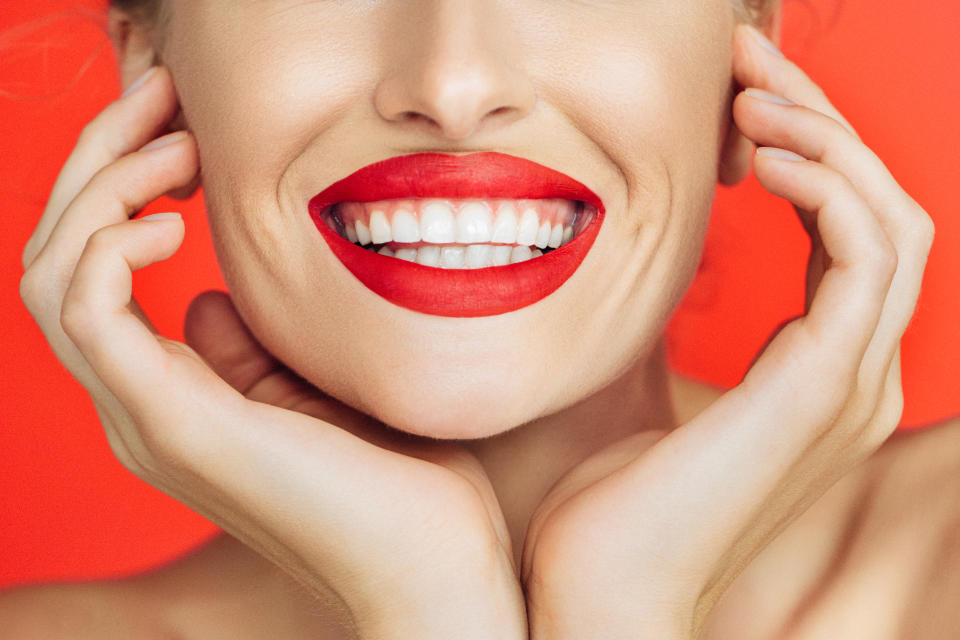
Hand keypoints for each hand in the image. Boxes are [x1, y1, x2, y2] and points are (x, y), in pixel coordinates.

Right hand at [19, 67, 525, 639]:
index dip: (119, 190)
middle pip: (57, 260)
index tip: (178, 134)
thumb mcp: (309, 389)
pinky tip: (173, 219)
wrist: (431, 565)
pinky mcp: (173, 423)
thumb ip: (245, 349)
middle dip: (97, 164)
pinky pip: (85, 313)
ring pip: (52, 276)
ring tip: (172, 148)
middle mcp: (140, 406)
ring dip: (99, 188)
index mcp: (172, 396)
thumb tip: (204, 295)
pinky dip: (108, 244)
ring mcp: (147, 417)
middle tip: (156, 102)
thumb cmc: (394, 478)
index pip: (94, 275)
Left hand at [519, 23, 934, 638]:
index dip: (807, 147)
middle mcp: (850, 375)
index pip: (848, 229)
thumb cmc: (608, 502)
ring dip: (827, 140)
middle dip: (823, 119)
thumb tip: (642, 249)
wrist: (597, 595)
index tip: (738, 95)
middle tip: (750, 60)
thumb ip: (670, 322)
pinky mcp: (822, 390)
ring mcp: (848, 385)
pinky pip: (867, 257)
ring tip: (751, 98)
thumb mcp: (640, 387)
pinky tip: (758, 159)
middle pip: (882, 207)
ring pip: (891, 219)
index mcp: (814, 372)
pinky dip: (828, 190)